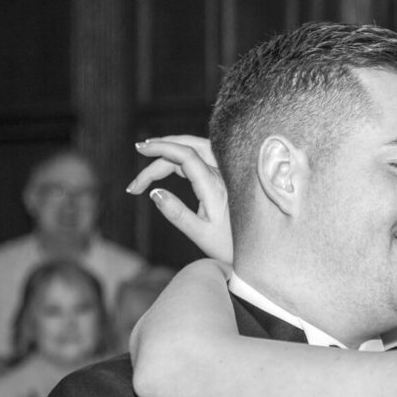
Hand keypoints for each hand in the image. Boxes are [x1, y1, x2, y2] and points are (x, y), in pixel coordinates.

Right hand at [127, 136, 233, 263]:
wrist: (258, 249)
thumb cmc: (230, 246)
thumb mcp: (201, 235)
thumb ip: (177, 214)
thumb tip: (154, 192)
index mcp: (215, 187)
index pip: (186, 155)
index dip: (162, 147)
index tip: (140, 149)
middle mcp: (223, 175)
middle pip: (189, 147)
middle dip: (162, 148)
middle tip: (139, 152)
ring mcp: (226, 174)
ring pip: (196, 149)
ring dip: (173, 149)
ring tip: (149, 154)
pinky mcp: (225, 178)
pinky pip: (202, 157)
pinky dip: (182, 156)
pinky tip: (169, 164)